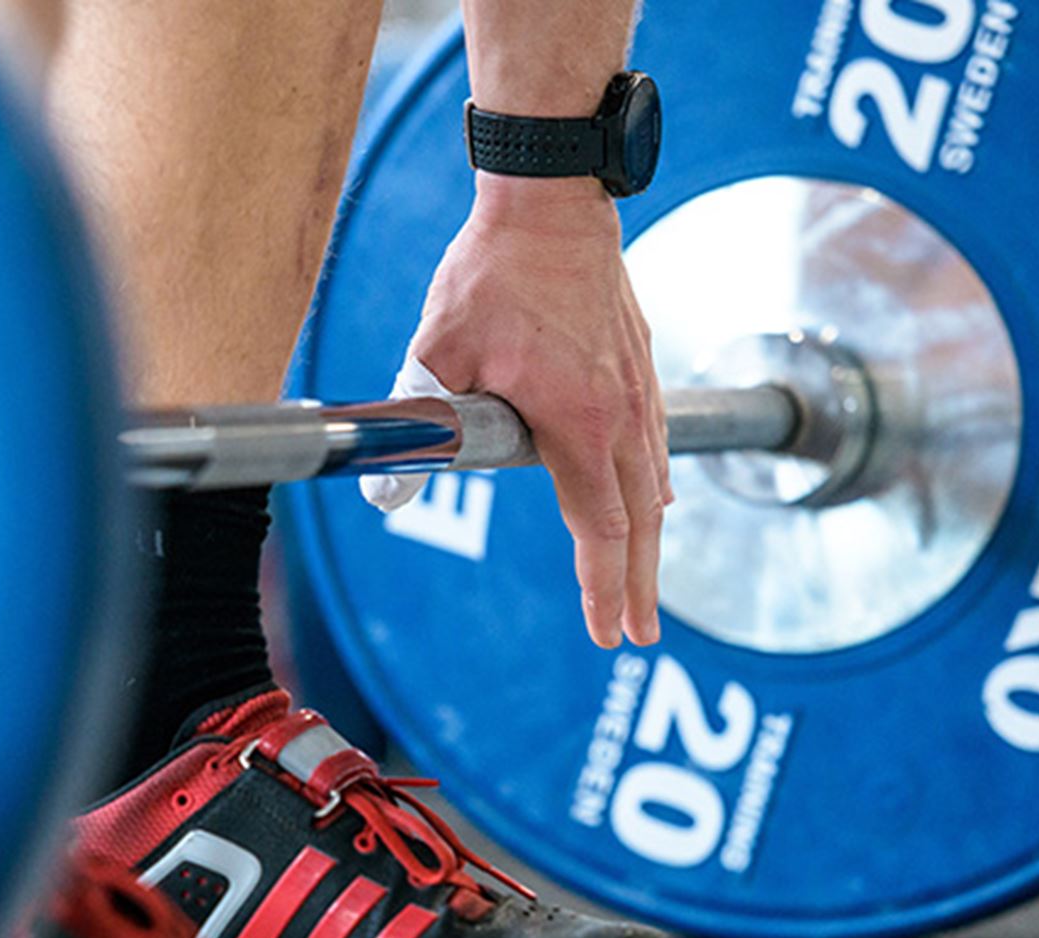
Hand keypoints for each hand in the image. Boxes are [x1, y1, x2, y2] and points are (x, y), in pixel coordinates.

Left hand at [409, 175, 670, 648]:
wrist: (552, 200)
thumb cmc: (495, 271)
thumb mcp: (438, 349)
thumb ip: (421, 422)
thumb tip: (383, 486)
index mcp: (579, 422)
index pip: (599, 529)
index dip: (601, 587)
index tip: (606, 632)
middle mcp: (622, 415)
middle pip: (640, 525)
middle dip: (636, 588)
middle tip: (637, 637)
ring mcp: (639, 392)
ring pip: (653, 489)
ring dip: (647, 546)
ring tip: (641, 589)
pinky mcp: (640, 370)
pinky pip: (654, 448)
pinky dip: (652, 491)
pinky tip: (652, 506)